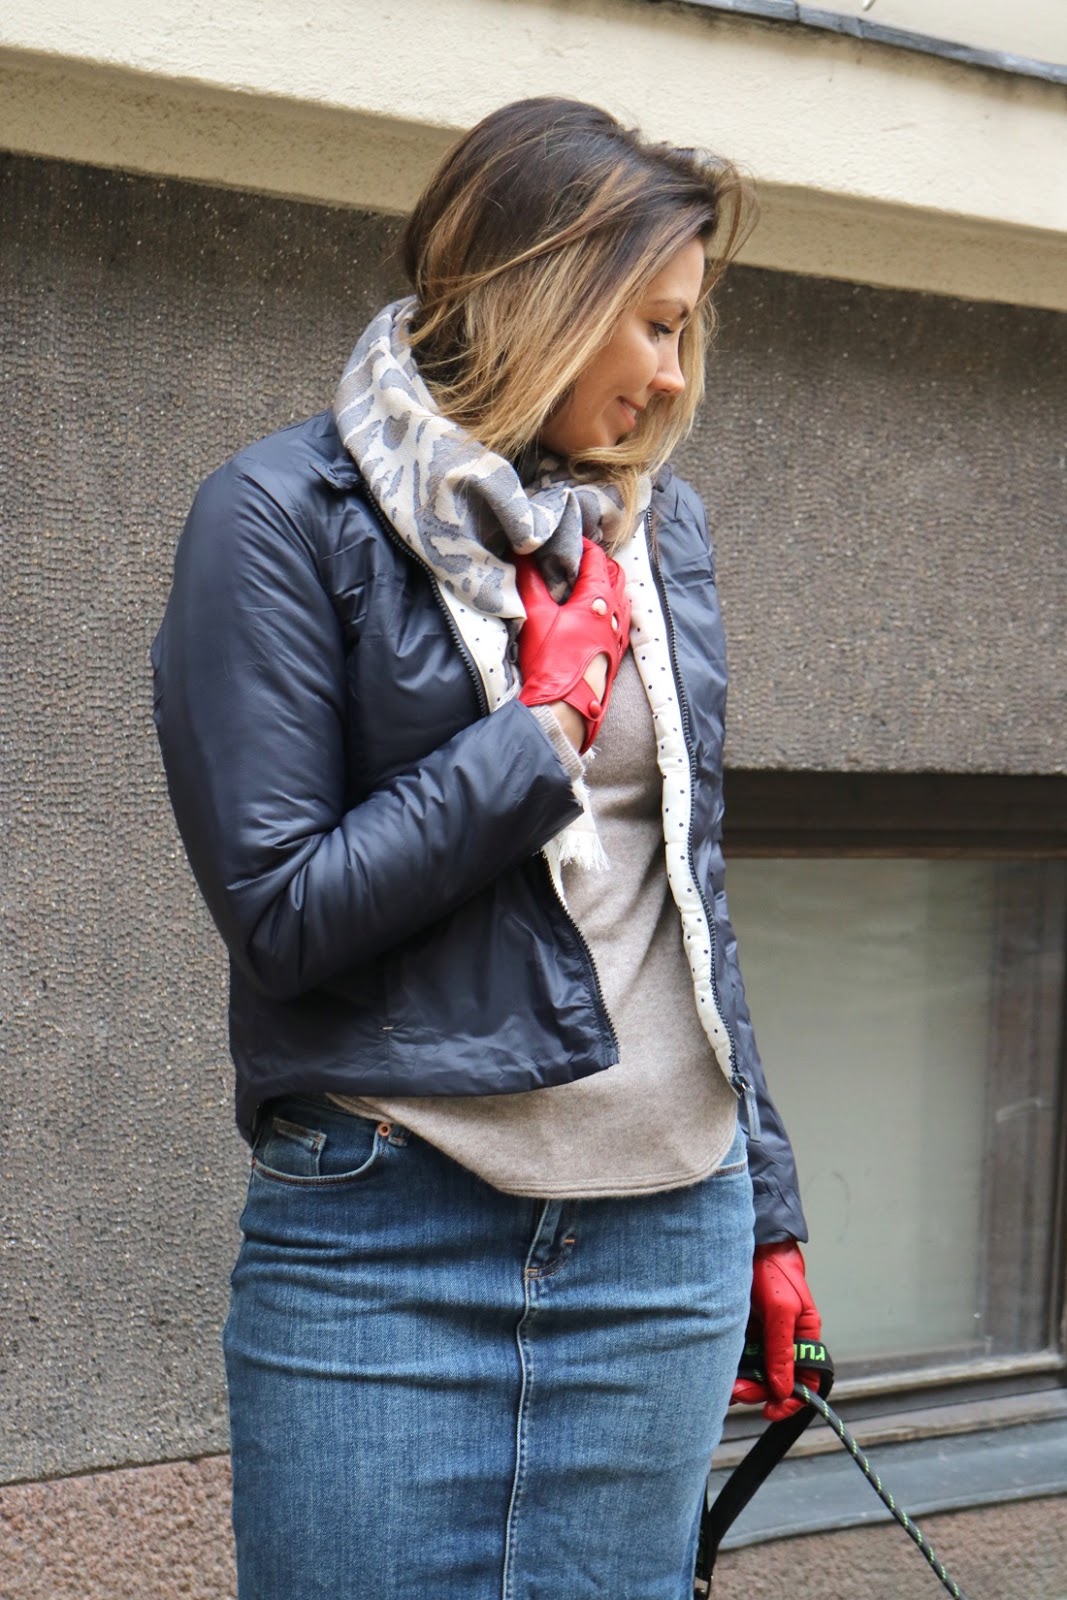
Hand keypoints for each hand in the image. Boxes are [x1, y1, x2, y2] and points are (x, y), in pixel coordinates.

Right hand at [516, 538, 629, 752]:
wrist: (567, 707)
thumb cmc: (552, 661)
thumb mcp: (535, 616)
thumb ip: (530, 582)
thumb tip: (523, 556)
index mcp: (597, 598)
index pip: (596, 558)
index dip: (583, 545)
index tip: (568, 540)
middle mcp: (615, 612)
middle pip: (616, 574)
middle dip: (600, 563)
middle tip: (578, 560)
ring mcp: (619, 632)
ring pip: (621, 597)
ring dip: (608, 585)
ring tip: (587, 585)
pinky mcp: (617, 651)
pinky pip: (620, 619)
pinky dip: (610, 608)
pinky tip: (596, 616)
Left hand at [730, 1242, 821, 1420]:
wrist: (750, 1243)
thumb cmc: (772, 1271)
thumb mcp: (781, 1309)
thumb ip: (781, 1349)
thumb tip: (783, 1389)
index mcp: (805, 1337)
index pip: (807, 1380)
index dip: (792, 1400)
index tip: (771, 1411)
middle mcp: (785, 1341)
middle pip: (776, 1381)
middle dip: (757, 1391)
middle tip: (736, 1393)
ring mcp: (764, 1337)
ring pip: (756, 1372)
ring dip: (742, 1382)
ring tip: (725, 1385)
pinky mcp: (744, 1331)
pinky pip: (740, 1358)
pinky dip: (732, 1367)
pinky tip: (720, 1369)